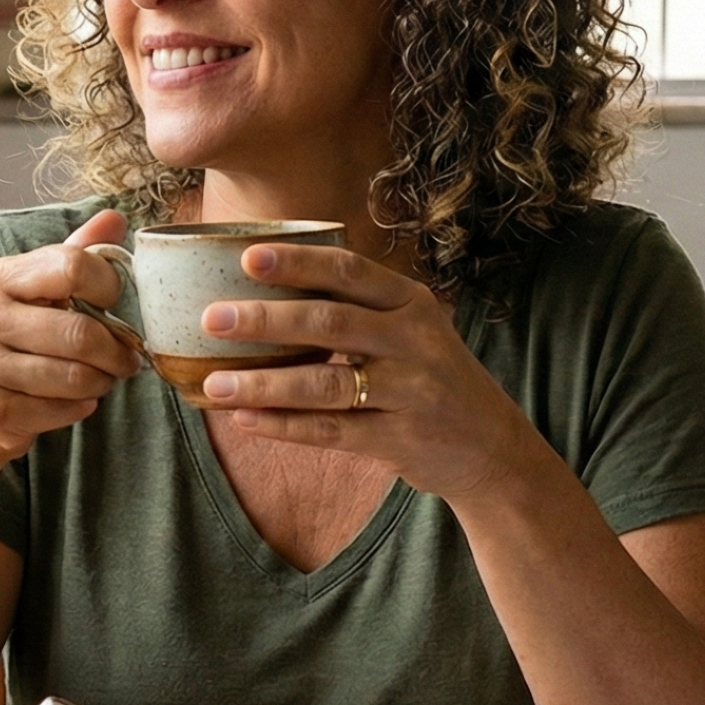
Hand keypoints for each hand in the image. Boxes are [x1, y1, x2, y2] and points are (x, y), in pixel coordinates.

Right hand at [0, 210, 141, 476]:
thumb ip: (70, 257)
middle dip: (116, 351)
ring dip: (102, 382)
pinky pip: (64, 410)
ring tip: (100, 380)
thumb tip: (114, 218)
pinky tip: (71, 402)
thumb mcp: (25, 296)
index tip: (115, 304)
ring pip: (77, 376)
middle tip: (125, 360)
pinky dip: (80, 408)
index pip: (72, 266)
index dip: (109, 286)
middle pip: (81, 331)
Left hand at [196, 243, 534, 499]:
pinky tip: (244, 419)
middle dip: (266, 320)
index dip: (298, 262)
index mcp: (410, 302)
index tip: (247, 257)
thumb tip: (262, 291)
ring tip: (213, 383)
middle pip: (330, 322)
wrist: (492, 447)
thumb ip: (355, 309)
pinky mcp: (400, 439)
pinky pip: (332, 431)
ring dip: (263, 384)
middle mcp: (413, 341)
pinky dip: (284, 426)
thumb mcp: (410, 330)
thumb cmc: (430, 378)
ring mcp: (409, 391)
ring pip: (324, 383)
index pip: (349, 271)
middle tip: (213, 318)